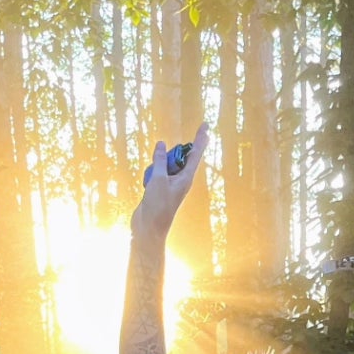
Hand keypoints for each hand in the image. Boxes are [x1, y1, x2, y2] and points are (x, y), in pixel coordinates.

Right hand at [131, 121, 209, 243]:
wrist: (148, 228)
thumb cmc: (157, 206)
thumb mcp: (158, 179)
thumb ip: (160, 160)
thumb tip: (162, 144)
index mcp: (186, 178)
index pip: (195, 154)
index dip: (200, 139)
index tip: (206, 126)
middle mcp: (181, 180)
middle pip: (180, 158)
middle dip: (172, 154)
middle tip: (164, 158)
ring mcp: (171, 185)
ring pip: (167, 165)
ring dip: (159, 164)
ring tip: (153, 178)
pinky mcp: (161, 189)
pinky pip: (158, 173)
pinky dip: (153, 172)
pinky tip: (147, 181)